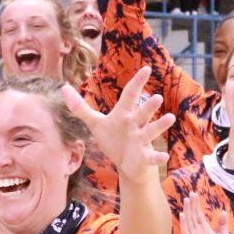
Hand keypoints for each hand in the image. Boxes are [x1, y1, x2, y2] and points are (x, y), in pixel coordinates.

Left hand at [63, 66, 173, 184]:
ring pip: (151, 131)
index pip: (130, 95)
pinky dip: (157, 157)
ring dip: (160, 125)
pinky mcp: (144, 157)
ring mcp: (141, 140)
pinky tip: (164, 157)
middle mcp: (135, 125)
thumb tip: (63, 88)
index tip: (147, 69)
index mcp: (124, 114)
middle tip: (157, 97)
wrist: (125, 164)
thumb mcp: (95, 123)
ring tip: (170, 118)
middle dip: (149, 106)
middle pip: (142, 113)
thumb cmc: (113, 139)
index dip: (137, 82)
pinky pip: (152, 157)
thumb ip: (80, 107)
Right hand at [179, 196, 227, 233]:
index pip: (199, 214)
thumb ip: (222, 225)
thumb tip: (223, 211)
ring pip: (189, 221)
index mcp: (204, 229)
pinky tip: (182, 215)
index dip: (196, 205)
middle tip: (191, 194)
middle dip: (192, 205)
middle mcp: (197, 231)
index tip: (194, 195)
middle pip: (193, 215)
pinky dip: (184, 224)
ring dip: (187, 211)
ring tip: (186, 201)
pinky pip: (186, 232)